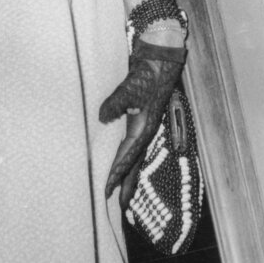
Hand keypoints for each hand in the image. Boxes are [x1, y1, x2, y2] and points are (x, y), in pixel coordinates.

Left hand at [100, 38, 185, 207]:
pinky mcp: (140, 117)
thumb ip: (116, 103)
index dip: (116, 173)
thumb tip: (103, 118)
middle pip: (135, 163)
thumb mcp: (130, 87)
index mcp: (144, 128)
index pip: (127, 157)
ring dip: (128, 173)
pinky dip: (128, 156)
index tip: (106, 189)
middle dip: (127, 183)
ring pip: (135, 155)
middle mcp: (146, 130)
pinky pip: (133, 144)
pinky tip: (122, 158)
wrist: (160, 58)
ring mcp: (144, 125)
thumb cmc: (147, 73)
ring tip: (122, 189)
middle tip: (119, 204)